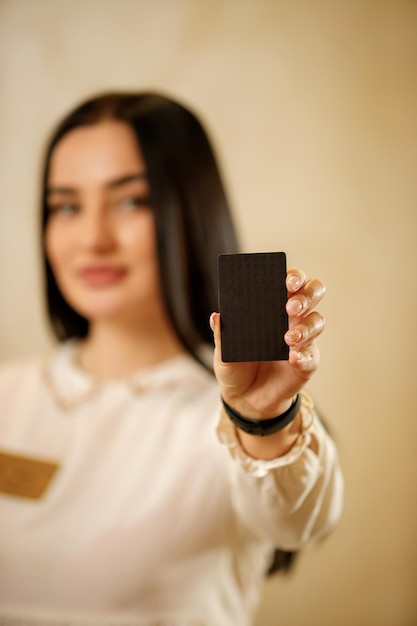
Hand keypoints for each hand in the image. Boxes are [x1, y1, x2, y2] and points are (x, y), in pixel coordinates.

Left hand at [210, 267, 325, 419]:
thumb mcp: (223, 351)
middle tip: (290, 307)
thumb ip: (222, 334)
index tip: (287, 280)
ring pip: (317, 321)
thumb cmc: (235, 365)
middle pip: (312, 293)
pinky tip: (293, 358)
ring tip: (287, 339)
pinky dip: (304, 356)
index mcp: (271, 305)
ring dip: (305, 327)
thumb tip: (217, 316)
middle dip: (306, 295)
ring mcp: (302, 339)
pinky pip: (312, 356)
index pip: (290, 281)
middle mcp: (291, 317)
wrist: (243, 398)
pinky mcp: (307, 363)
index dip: (293, 275)